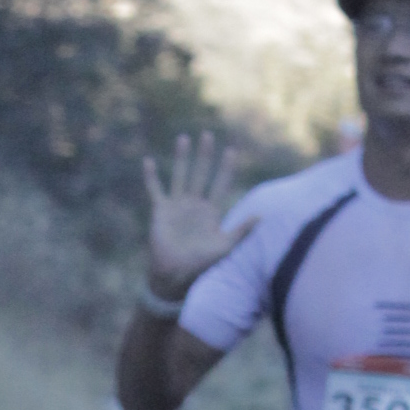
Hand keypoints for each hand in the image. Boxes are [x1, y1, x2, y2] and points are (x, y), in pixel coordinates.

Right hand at [142, 130, 241, 300]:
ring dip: (181, 157)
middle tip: (208, 135)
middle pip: (201, 173)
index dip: (226, 168)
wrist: (176, 275)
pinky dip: (151, 176)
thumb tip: (262, 216)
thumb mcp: (226, 246)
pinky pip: (155, 189)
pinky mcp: (161, 211)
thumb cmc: (201, 265)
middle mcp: (194, 204)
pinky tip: (147, 161)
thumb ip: (242, 230)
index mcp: (211, 211)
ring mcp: (177, 206)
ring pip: (180, 175)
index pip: (221, 183)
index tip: (232, 150)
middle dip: (205, 155)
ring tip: (184, 138)